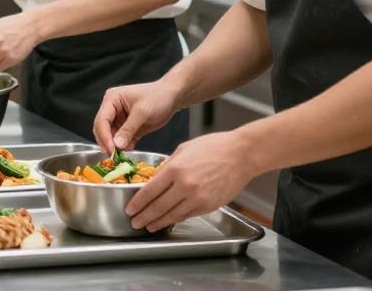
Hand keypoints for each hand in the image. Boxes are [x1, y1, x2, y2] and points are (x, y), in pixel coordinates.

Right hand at [93, 79, 182, 152]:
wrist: (172, 97)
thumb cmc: (158, 97)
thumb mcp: (142, 112)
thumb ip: (128, 129)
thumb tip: (117, 146)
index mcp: (112, 99)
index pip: (101, 120)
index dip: (104, 136)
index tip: (111, 150)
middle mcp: (112, 109)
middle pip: (102, 129)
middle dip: (108, 143)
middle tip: (114, 156)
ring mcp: (119, 119)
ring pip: (110, 137)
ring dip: (116, 146)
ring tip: (125, 152)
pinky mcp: (127, 127)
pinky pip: (121, 140)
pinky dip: (124, 146)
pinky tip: (131, 147)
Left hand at [125, 132, 256, 231]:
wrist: (241, 154)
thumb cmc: (214, 147)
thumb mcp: (183, 149)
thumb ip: (168, 165)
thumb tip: (155, 178)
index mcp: (175, 169)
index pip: (149, 191)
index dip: (137, 203)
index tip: (130, 209)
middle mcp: (185, 186)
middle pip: (158, 207)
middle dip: (144, 216)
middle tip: (134, 222)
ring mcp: (198, 198)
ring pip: (172, 215)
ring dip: (158, 222)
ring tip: (148, 226)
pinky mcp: (209, 205)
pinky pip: (188, 215)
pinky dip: (176, 219)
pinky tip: (168, 220)